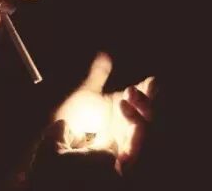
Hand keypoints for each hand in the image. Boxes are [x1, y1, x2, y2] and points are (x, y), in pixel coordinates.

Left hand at [53, 52, 156, 174]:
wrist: (58, 138)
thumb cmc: (72, 117)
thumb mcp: (87, 93)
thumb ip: (98, 75)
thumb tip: (104, 54)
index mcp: (128, 108)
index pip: (148, 96)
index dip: (153, 90)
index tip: (151, 81)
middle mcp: (131, 124)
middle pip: (153, 114)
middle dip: (147, 102)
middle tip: (130, 90)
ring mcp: (129, 141)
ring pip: (149, 130)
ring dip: (141, 115)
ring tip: (123, 103)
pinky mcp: (124, 157)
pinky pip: (138, 148)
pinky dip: (137, 135)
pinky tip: (128, 124)